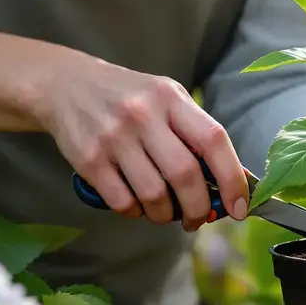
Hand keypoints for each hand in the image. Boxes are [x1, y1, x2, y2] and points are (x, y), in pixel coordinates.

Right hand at [37, 53, 249, 230]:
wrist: (65, 85)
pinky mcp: (89, 159)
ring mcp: (114, 137)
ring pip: (154, 195)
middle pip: (185, 175)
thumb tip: (235, 182)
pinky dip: (136, 211)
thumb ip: (197, 135)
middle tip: (198, 219)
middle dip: (199, 208)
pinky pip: (123, 201)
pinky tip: (136, 203)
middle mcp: (143, 114)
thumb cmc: (128, 99)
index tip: (240, 207)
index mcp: (171, 98)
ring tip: (164, 211)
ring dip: (165, 215)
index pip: (214, 141)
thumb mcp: (166, 100)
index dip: (232, 179)